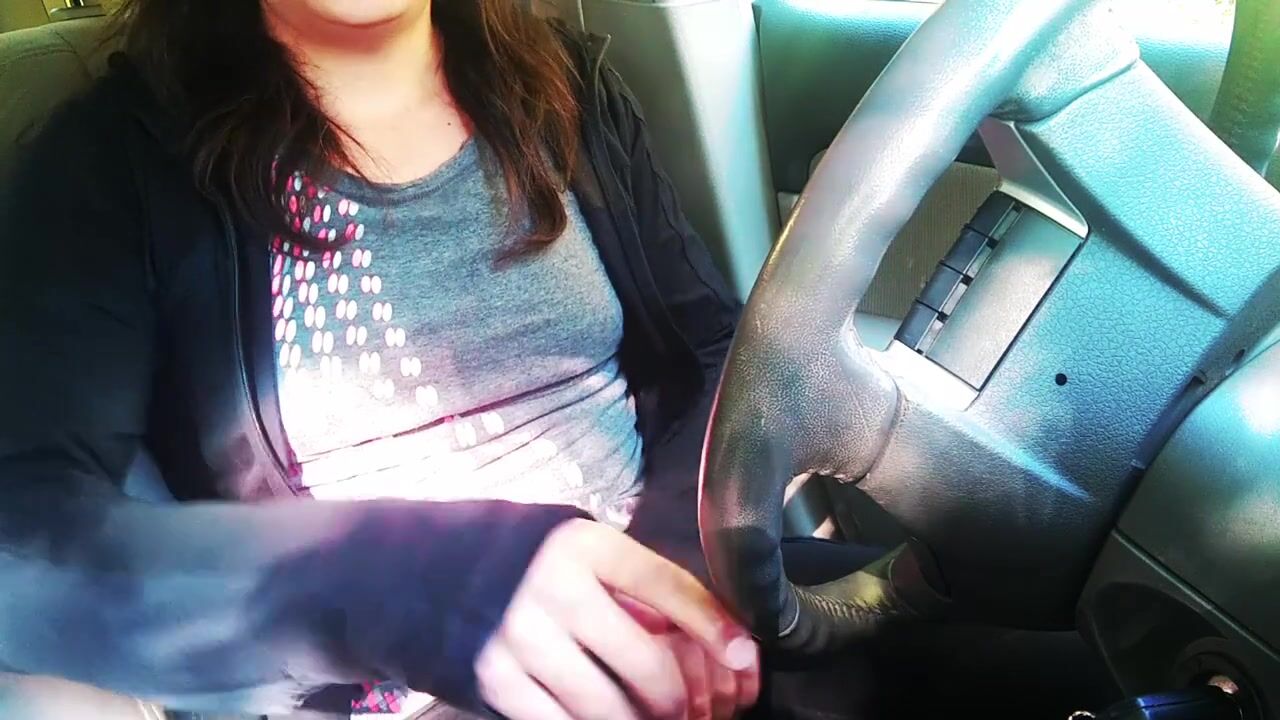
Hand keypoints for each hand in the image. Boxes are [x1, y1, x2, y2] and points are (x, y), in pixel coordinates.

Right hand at [475, 519, 758, 719]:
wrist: (405, 570)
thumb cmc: (504, 551)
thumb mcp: (564, 538)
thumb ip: (620, 578)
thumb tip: (690, 628)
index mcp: (580, 543)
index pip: (669, 588)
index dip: (716, 627)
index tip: (745, 656)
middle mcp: (553, 589)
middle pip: (649, 664)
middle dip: (681, 699)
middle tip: (691, 708)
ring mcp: (520, 641)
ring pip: (611, 709)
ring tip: (649, 716)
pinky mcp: (494, 684)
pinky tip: (602, 718)